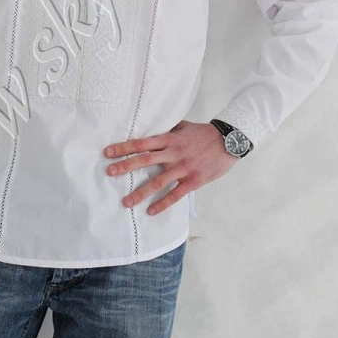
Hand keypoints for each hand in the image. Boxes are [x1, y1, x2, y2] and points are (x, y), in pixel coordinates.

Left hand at [103, 120, 239, 215]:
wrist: (229, 140)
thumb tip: (152, 129)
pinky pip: (176, 194)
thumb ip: (167, 130)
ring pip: (158, 181)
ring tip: (126, 202)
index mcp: (169, 139)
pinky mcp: (194, 180)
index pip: (142, 143)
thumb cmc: (204, 133)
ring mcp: (183, 168)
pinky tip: (150, 211)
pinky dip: (162, 204)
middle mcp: (173, 153)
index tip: (108, 152)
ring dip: (140, 192)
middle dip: (126, 166)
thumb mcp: (183, 127)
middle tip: (109, 172)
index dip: (124, 147)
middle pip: (145, 160)